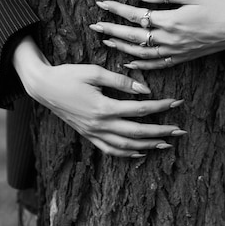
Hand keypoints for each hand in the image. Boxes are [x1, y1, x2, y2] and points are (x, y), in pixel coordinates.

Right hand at [13, 37, 185, 156]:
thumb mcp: (94, 71)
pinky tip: (140, 152)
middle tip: (181, 130)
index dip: (161, 107)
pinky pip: (111, 150)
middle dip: (162, 131)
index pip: (140, 109)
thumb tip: (144, 90)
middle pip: (138, 133)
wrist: (44, 87)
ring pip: (126, 146)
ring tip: (167, 143)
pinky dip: (128, 154)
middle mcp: (100, 125)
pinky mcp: (88, 135)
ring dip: (148, 146)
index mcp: (103, 108)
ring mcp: (93, 133)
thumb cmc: (69, 75)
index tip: (177, 102)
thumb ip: (119, 81)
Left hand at [90, 0, 224, 69]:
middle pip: (133, 37)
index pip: (135, 15)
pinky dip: (140, 65)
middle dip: (111, 30)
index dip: (116, 9)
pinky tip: (128, 63)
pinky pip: (155, 65)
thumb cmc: (218, 5)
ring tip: (106, 41)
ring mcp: (175, 51)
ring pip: (141, 53)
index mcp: (170, 21)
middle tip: (94, 25)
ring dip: (121, 48)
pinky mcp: (181, 58)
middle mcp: (169, 39)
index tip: (101, 4)